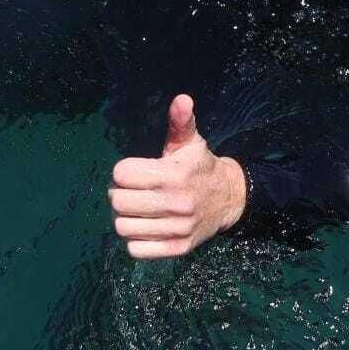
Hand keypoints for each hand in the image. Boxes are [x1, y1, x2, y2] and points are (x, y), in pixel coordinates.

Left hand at [107, 94, 246, 258]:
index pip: (121, 174)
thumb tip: (182, 99)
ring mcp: (178, 228)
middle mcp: (176, 203)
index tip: (133, 171)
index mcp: (173, 174)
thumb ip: (181, 121)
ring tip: (137, 209)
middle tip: (131, 191)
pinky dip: (135, 240)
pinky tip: (145, 227)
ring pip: (123, 227)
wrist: (230, 198)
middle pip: (118, 202)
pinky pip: (137, 250)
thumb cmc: (199, 166)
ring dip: (125, 218)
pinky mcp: (179, 248)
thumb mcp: (190, 142)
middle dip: (119, 194)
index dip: (123, 172)